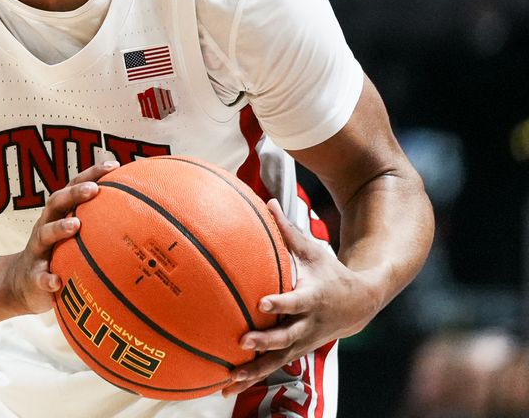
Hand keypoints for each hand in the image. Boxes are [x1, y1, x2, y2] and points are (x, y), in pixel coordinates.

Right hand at [0, 160, 118, 314]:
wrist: (24, 284)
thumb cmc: (59, 255)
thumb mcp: (76, 238)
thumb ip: (99, 226)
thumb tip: (144, 221)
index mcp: (59, 215)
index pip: (73, 187)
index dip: (91, 174)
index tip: (113, 165)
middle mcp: (45, 226)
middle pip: (56, 203)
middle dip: (74, 193)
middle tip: (94, 189)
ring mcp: (38, 250)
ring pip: (45, 234)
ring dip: (59, 228)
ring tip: (75, 226)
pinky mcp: (33, 276)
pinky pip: (40, 277)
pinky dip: (47, 278)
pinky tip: (56, 282)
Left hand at [222, 199, 378, 396]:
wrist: (360, 305)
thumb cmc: (330, 272)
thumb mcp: (314, 250)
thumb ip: (288, 230)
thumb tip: (266, 201)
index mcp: (311, 297)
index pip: (295, 302)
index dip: (280, 303)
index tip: (263, 303)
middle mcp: (307, 324)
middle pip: (285, 337)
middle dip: (264, 341)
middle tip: (242, 342)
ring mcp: (302, 342)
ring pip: (277, 360)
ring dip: (253, 372)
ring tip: (229, 381)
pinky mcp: (296, 352)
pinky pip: (272, 367)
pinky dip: (252, 378)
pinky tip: (227, 387)